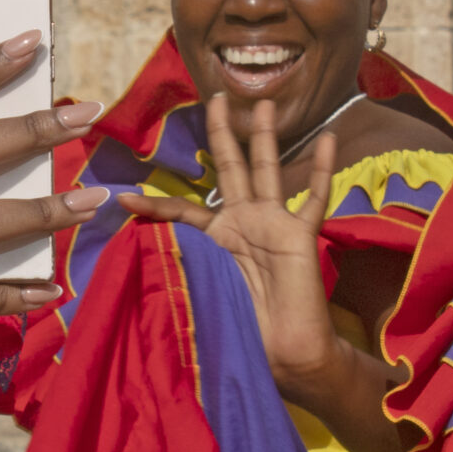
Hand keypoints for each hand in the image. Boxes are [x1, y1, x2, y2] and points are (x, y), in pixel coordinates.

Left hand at [115, 94, 344, 392]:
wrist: (285, 354)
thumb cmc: (241, 332)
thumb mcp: (199, 293)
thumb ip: (178, 269)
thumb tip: (139, 259)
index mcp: (215, 238)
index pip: (181, 210)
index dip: (154, 205)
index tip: (123, 199)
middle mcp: (244, 223)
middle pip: (230, 166)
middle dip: (221, 132)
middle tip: (215, 97)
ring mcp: (274, 225)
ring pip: (268, 170)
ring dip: (266, 136)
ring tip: (264, 104)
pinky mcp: (301, 235)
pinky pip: (314, 197)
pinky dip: (323, 168)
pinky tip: (329, 138)